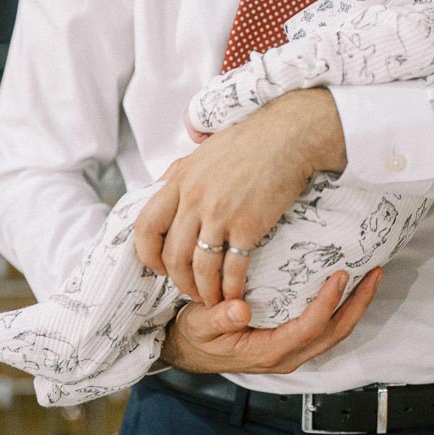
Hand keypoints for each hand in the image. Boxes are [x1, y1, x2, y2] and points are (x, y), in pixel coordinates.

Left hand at [134, 89, 345, 304]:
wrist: (287, 136)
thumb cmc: (249, 141)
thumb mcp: (202, 151)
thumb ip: (179, 172)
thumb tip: (160, 184)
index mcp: (179, 180)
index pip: (146, 225)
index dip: (148, 253)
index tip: (159, 266)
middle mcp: (193, 198)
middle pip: (172, 255)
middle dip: (178, 281)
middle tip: (189, 290)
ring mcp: (220, 213)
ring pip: (200, 267)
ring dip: (204, 290)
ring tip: (212, 298)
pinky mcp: (248, 225)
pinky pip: (232, 268)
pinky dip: (231, 287)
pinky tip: (235, 294)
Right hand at [160, 269, 382, 373]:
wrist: (189, 351)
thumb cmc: (195, 337)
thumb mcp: (199, 324)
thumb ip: (219, 317)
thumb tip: (240, 308)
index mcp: (268, 352)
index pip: (309, 328)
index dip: (328, 303)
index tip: (339, 276)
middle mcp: (287, 355)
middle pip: (334, 332)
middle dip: (358, 303)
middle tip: (375, 273)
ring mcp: (292, 351)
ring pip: (334, 332)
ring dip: (356, 305)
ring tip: (370, 276)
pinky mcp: (292, 342)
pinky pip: (325, 328)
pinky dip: (342, 308)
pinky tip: (348, 287)